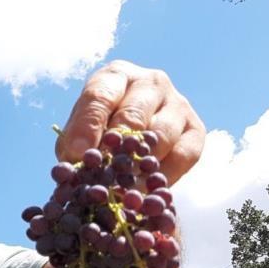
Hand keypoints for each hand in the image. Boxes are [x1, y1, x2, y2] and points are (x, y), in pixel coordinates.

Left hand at [55, 60, 205, 185]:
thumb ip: (73, 145)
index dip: (87, 128)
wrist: (133, 135)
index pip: (99, 97)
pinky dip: (163, 176)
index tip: (77, 155)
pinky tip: (145, 191)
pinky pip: (183, 155)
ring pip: (160, 136)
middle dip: (115, 149)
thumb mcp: (78, 132)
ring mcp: (177, 103)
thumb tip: (74, 166)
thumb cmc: (97, 130)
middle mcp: (150, 83)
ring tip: (121, 190)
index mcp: (115, 76)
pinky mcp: (195, 129)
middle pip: (133, 115)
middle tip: (101, 177)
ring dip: (139, 166)